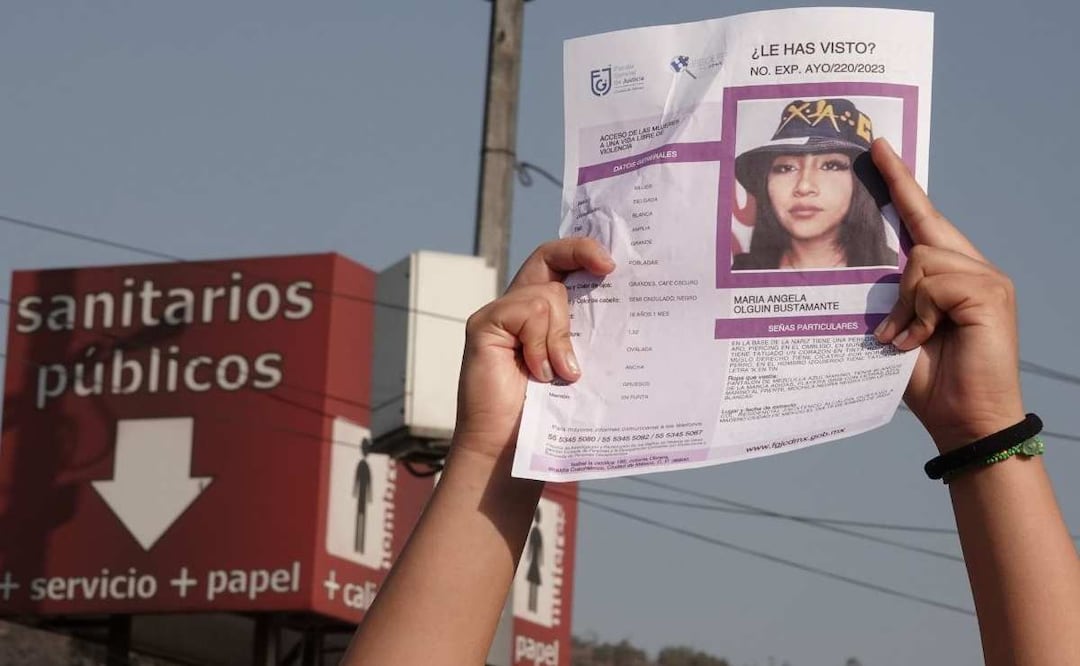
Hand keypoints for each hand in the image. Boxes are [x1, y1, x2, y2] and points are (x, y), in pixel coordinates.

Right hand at [453, 239, 615, 461]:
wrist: (510, 449)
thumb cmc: (547, 415)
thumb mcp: (576, 366)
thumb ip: (587, 336)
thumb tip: (627, 307)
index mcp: (544, 315)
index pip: (561, 266)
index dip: (584, 252)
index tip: (613, 264)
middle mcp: (520, 307)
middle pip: (549, 257)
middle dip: (581, 251)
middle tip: (609, 267)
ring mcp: (500, 314)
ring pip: (547, 292)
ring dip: (561, 335)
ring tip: (561, 374)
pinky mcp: (484, 324)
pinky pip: (526, 311)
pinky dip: (539, 343)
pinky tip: (538, 374)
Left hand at [870, 139, 1024, 451]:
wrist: (963, 419)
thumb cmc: (927, 379)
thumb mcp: (895, 330)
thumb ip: (886, 297)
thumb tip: (857, 269)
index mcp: (948, 275)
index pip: (923, 220)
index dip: (902, 185)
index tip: (880, 150)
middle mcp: (973, 267)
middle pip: (923, 225)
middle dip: (898, 191)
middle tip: (873, 154)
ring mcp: (986, 277)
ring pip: (921, 258)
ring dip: (903, 303)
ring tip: (903, 337)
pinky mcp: (990, 291)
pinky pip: (934, 281)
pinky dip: (919, 313)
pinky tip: (920, 339)